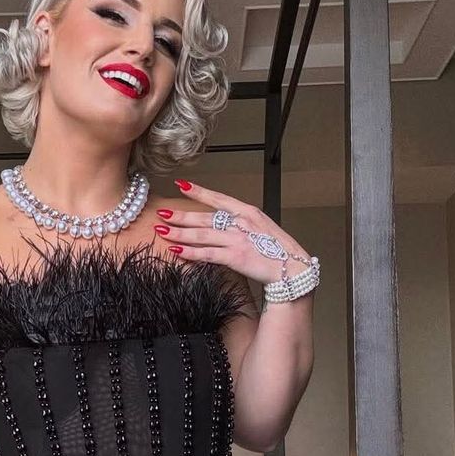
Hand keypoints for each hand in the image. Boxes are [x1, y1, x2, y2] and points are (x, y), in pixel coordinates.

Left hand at [153, 180, 312, 284]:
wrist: (292, 269)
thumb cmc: (278, 251)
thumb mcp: (261, 229)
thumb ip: (242, 224)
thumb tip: (223, 225)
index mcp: (248, 212)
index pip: (219, 199)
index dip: (199, 192)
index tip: (182, 185)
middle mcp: (241, 222)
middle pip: (204, 218)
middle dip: (180, 216)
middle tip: (162, 213)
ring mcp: (237, 239)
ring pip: (201, 235)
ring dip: (179, 233)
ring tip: (162, 232)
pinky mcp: (235, 257)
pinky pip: (207, 254)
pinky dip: (190, 252)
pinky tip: (176, 251)